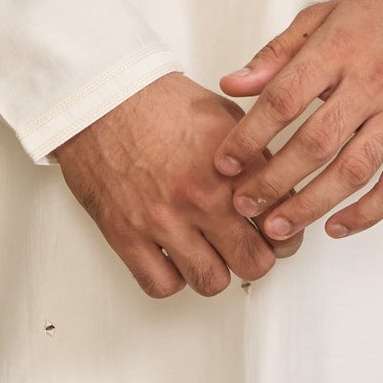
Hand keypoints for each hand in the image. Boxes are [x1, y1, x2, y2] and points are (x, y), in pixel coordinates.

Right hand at [54, 71, 287, 299]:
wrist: (99, 97)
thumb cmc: (154, 101)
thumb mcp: (222, 115)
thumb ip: (253, 155)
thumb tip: (274, 184)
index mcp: (232, 166)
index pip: (280, 220)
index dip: (283, 233)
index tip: (274, 235)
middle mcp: (201, 196)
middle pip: (253, 261)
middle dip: (255, 258)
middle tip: (246, 249)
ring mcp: (163, 220)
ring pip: (211, 281)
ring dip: (214, 271)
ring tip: (208, 255)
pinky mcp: (126, 234)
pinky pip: (161, 284)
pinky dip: (171, 279)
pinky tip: (173, 260)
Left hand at [212, 0, 382, 242]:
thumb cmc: (382, 18)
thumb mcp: (323, 18)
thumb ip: (277, 54)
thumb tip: (232, 85)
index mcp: (338, 51)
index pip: (284, 99)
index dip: (250, 136)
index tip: (225, 163)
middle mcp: (371, 84)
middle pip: (315, 143)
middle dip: (273, 180)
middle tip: (242, 205)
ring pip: (353, 171)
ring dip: (311, 205)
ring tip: (278, 227)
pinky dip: (367, 214)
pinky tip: (336, 227)